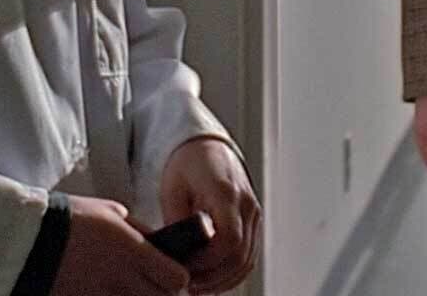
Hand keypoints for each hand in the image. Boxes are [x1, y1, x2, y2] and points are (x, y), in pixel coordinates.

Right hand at [52, 195, 190, 295]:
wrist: (26, 240)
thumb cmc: (69, 220)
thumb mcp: (110, 213)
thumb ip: (138, 230)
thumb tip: (159, 243)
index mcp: (132, 250)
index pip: (177, 279)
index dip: (177, 279)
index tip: (170, 274)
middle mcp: (122, 278)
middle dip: (160, 293)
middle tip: (149, 284)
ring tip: (125, 288)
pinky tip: (104, 291)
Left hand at [158, 137, 258, 293]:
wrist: (207, 146)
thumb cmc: (187, 164)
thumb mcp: (172, 189)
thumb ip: (177, 220)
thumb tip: (177, 255)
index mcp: (226, 192)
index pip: (229, 238)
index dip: (208, 261)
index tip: (186, 269)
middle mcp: (247, 203)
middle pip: (240, 255)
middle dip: (214, 277)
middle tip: (188, 286)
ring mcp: (254, 213)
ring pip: (248, 259)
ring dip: (224, 279)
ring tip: (197, 287)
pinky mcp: (253, 221)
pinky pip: (249, 254)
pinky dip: (232, 272)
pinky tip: (212, 278)